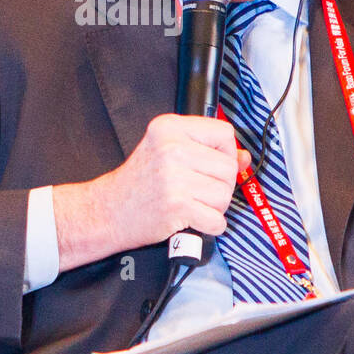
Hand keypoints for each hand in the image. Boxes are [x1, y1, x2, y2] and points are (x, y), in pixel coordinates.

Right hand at [52, 113, 248, 272]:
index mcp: (169, 127)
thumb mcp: (168, 151)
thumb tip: (244, 157)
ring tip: (192, 204)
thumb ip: (206, 149)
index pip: (224, 133)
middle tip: (198, 190)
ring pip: (225, 194)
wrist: (108, 211)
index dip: (226, 152)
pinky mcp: (177, 206)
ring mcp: (174, 177)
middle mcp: (172, 148)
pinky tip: (192, 219)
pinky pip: (217, 219)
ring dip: (214, 206)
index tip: (211, 165)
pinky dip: (210, 225)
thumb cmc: (139, 182)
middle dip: (220, 185)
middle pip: (228, 167)